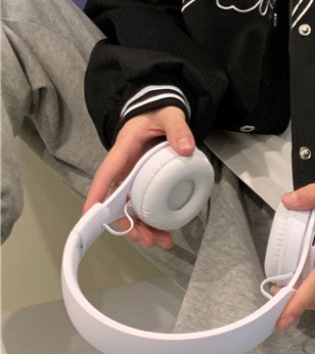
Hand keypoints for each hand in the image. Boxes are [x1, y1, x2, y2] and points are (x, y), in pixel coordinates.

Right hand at [82, 105, 194, 248]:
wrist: (161, 112)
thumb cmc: (159, 113)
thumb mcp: (170, 116)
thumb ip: (178, 129)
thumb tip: (186, 149)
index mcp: (123, 151)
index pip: (106, 174)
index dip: (97, 194)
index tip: (90, 215)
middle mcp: (124, 168)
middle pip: (117, 201)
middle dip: (129, 224)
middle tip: (148, 240)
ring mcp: (133, 178)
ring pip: (130, 208)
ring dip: (142, 228)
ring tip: (162, 241)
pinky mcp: (143, 183)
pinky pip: (142, 205)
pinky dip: (151, 221)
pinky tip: (164, 232)